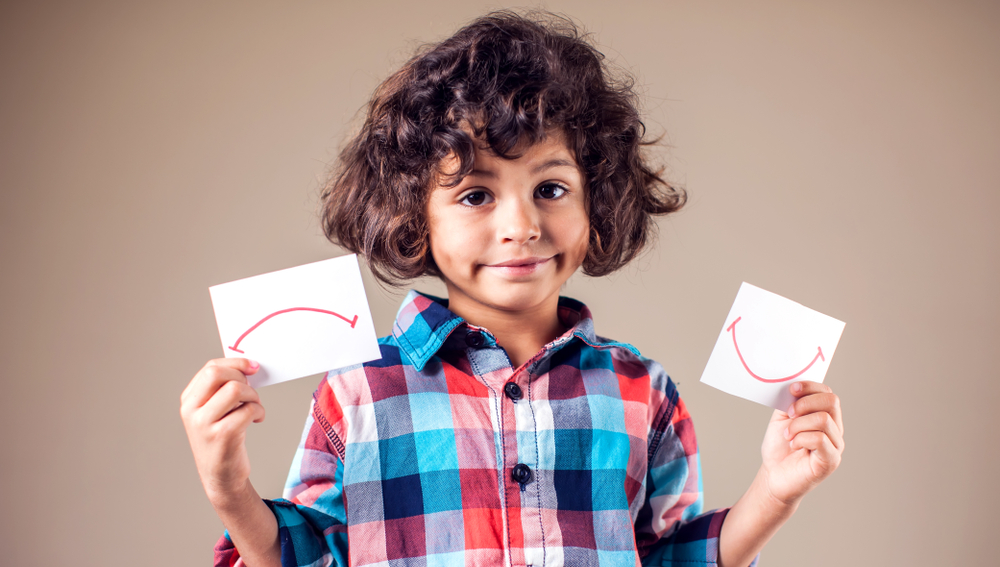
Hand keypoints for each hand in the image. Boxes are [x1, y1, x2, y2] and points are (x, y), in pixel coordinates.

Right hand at [180, 358, 264, 503]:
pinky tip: (257, 420)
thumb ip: (222, 390)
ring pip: (235, 389)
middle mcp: (191, 411)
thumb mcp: (214, 413)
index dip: (235, 363)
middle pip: (217, 373)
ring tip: (255, 407)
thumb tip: (247, 367)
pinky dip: (260, 412)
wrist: (221, 476)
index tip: (252, 366)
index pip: (210, 368)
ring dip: (253, 395)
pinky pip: (248, 410)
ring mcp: (204, 424)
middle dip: (241, 377)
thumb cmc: (222, 440)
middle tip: (251, 391)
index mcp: (189, 400)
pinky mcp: (222, 435)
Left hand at [758, 381, 844, 505]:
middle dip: (805, 403)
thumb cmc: (779, 449)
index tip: (791, 389)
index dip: (810, 387)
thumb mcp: (782, 418)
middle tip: (789, 415)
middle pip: (832, 401)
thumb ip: (789, 402)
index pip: (828, 393)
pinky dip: (801, 438)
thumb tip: (793, 385)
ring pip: (824, 419)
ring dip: (798, 425)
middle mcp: (835, 430)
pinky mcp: (831, 461)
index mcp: (825, 417)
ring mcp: (836, 446)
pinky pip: (820, 439)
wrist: (773, 476)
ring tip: (787, 435)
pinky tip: (793, 445)